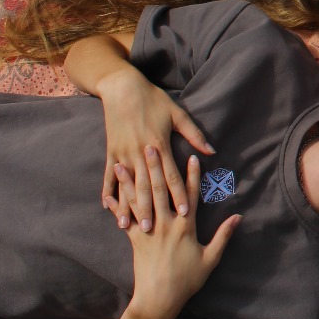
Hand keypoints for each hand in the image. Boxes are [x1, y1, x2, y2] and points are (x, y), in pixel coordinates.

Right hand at [96, 65, 213, 231]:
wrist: (122, 88)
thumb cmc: (154, 99)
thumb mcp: (177, 114)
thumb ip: (194, 134)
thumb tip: (211, 151)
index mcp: (159, 144)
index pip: (171, 175)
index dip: (178, 194)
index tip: (184, 212)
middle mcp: (140, 152)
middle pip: (147, 185)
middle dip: (151, 208)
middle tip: (154, 230)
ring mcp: (123, 153)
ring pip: (127, 185)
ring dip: (128, 206)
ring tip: (127, 226)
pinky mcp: (111, 152)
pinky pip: (109, 176)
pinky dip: (108, 191)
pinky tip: (107, 207)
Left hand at [118, 152, 239, 318]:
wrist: (158, 300)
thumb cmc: (187, 281)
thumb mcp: (210, 259)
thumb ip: (223, 236)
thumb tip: (238, 217)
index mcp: (185, 227)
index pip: (190, 195)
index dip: (191, 175)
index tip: (192, 156)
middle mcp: (165, 224)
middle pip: (160, 190)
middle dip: (155, 166)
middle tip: (151, 146)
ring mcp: (148, 231)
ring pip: (138, 200)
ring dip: (130, 180)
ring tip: (122, 162)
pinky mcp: (134, 240)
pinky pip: (123, 219)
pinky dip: (116, 206)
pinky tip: (108, 194)